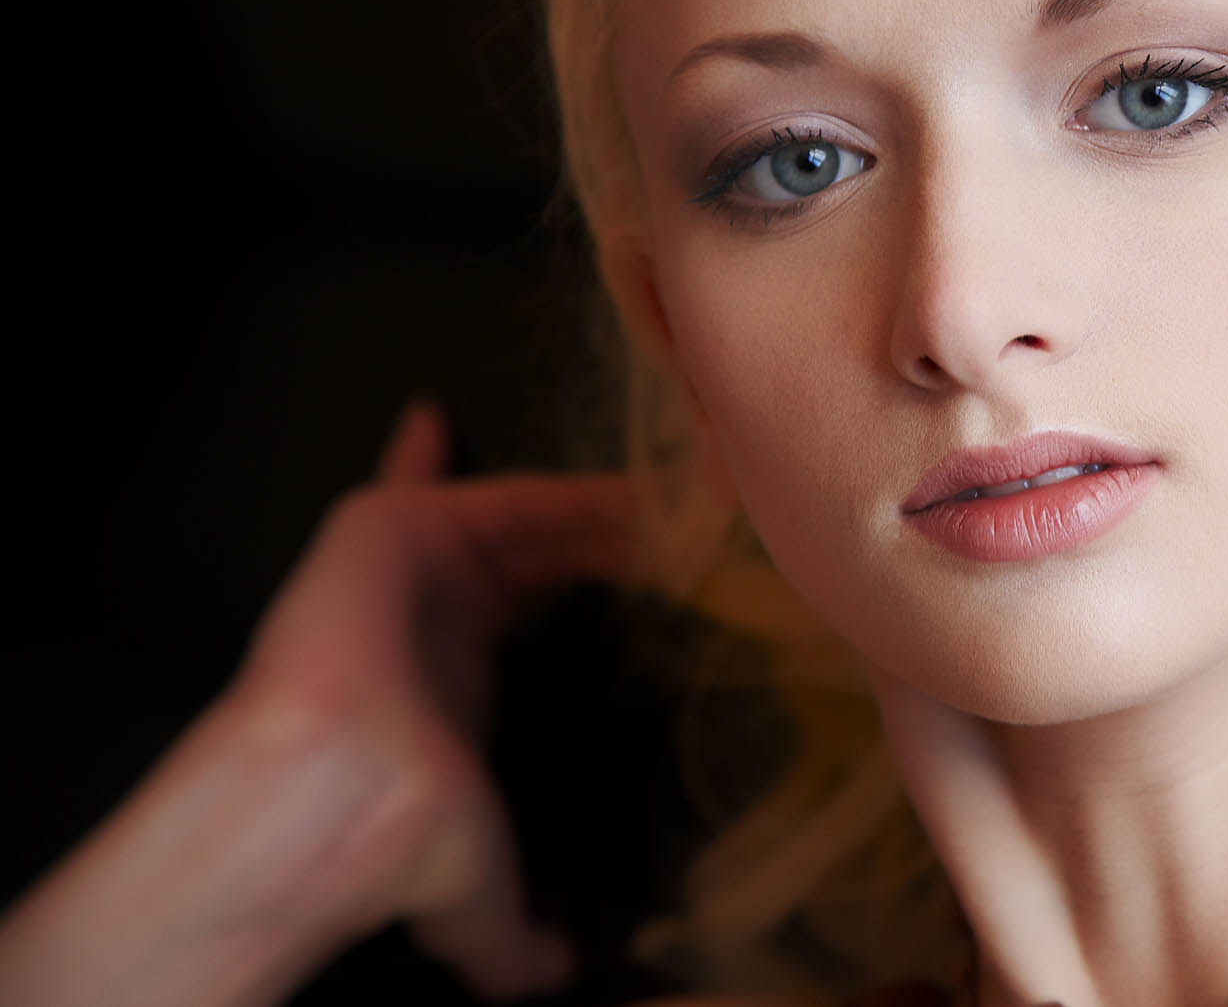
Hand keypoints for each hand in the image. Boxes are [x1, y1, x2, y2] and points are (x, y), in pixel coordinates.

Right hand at [226, 400, 636, 993]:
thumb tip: (558, 972)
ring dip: (598, 504)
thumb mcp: (483, 898)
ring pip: (522, 514)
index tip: (647, 563)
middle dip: (605, 530)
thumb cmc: (399, 841)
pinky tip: (627, 477)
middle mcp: (433, 616)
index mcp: (453, 679)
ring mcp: (408, 569)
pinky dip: (553, 479)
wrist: (334, 802)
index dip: (578, 575)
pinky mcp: (384, 529)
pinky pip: (478, 485)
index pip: (518, 605)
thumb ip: (521, 935)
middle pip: (535, 546)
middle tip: (686, 518)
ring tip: (678, 495)